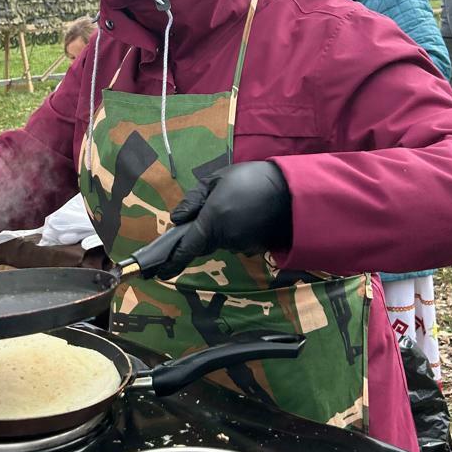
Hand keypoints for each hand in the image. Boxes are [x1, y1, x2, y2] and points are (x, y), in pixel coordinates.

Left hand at [149, 162, 292, 280]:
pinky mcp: (256, 248)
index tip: (159, 272)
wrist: (292, 190)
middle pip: (205, 243)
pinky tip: (248, 214)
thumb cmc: (251, 178)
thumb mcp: (217, 179)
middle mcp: (226, 238)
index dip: (173, 261)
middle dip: (202, 232)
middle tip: (213, 211)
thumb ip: (194, 200)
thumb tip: (176, 220)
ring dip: (222, 229)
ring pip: (222, 242)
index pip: (188, 247)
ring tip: (236, 205)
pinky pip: (239, 243)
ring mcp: (243, 246)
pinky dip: (238, 231)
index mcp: (213, 220)